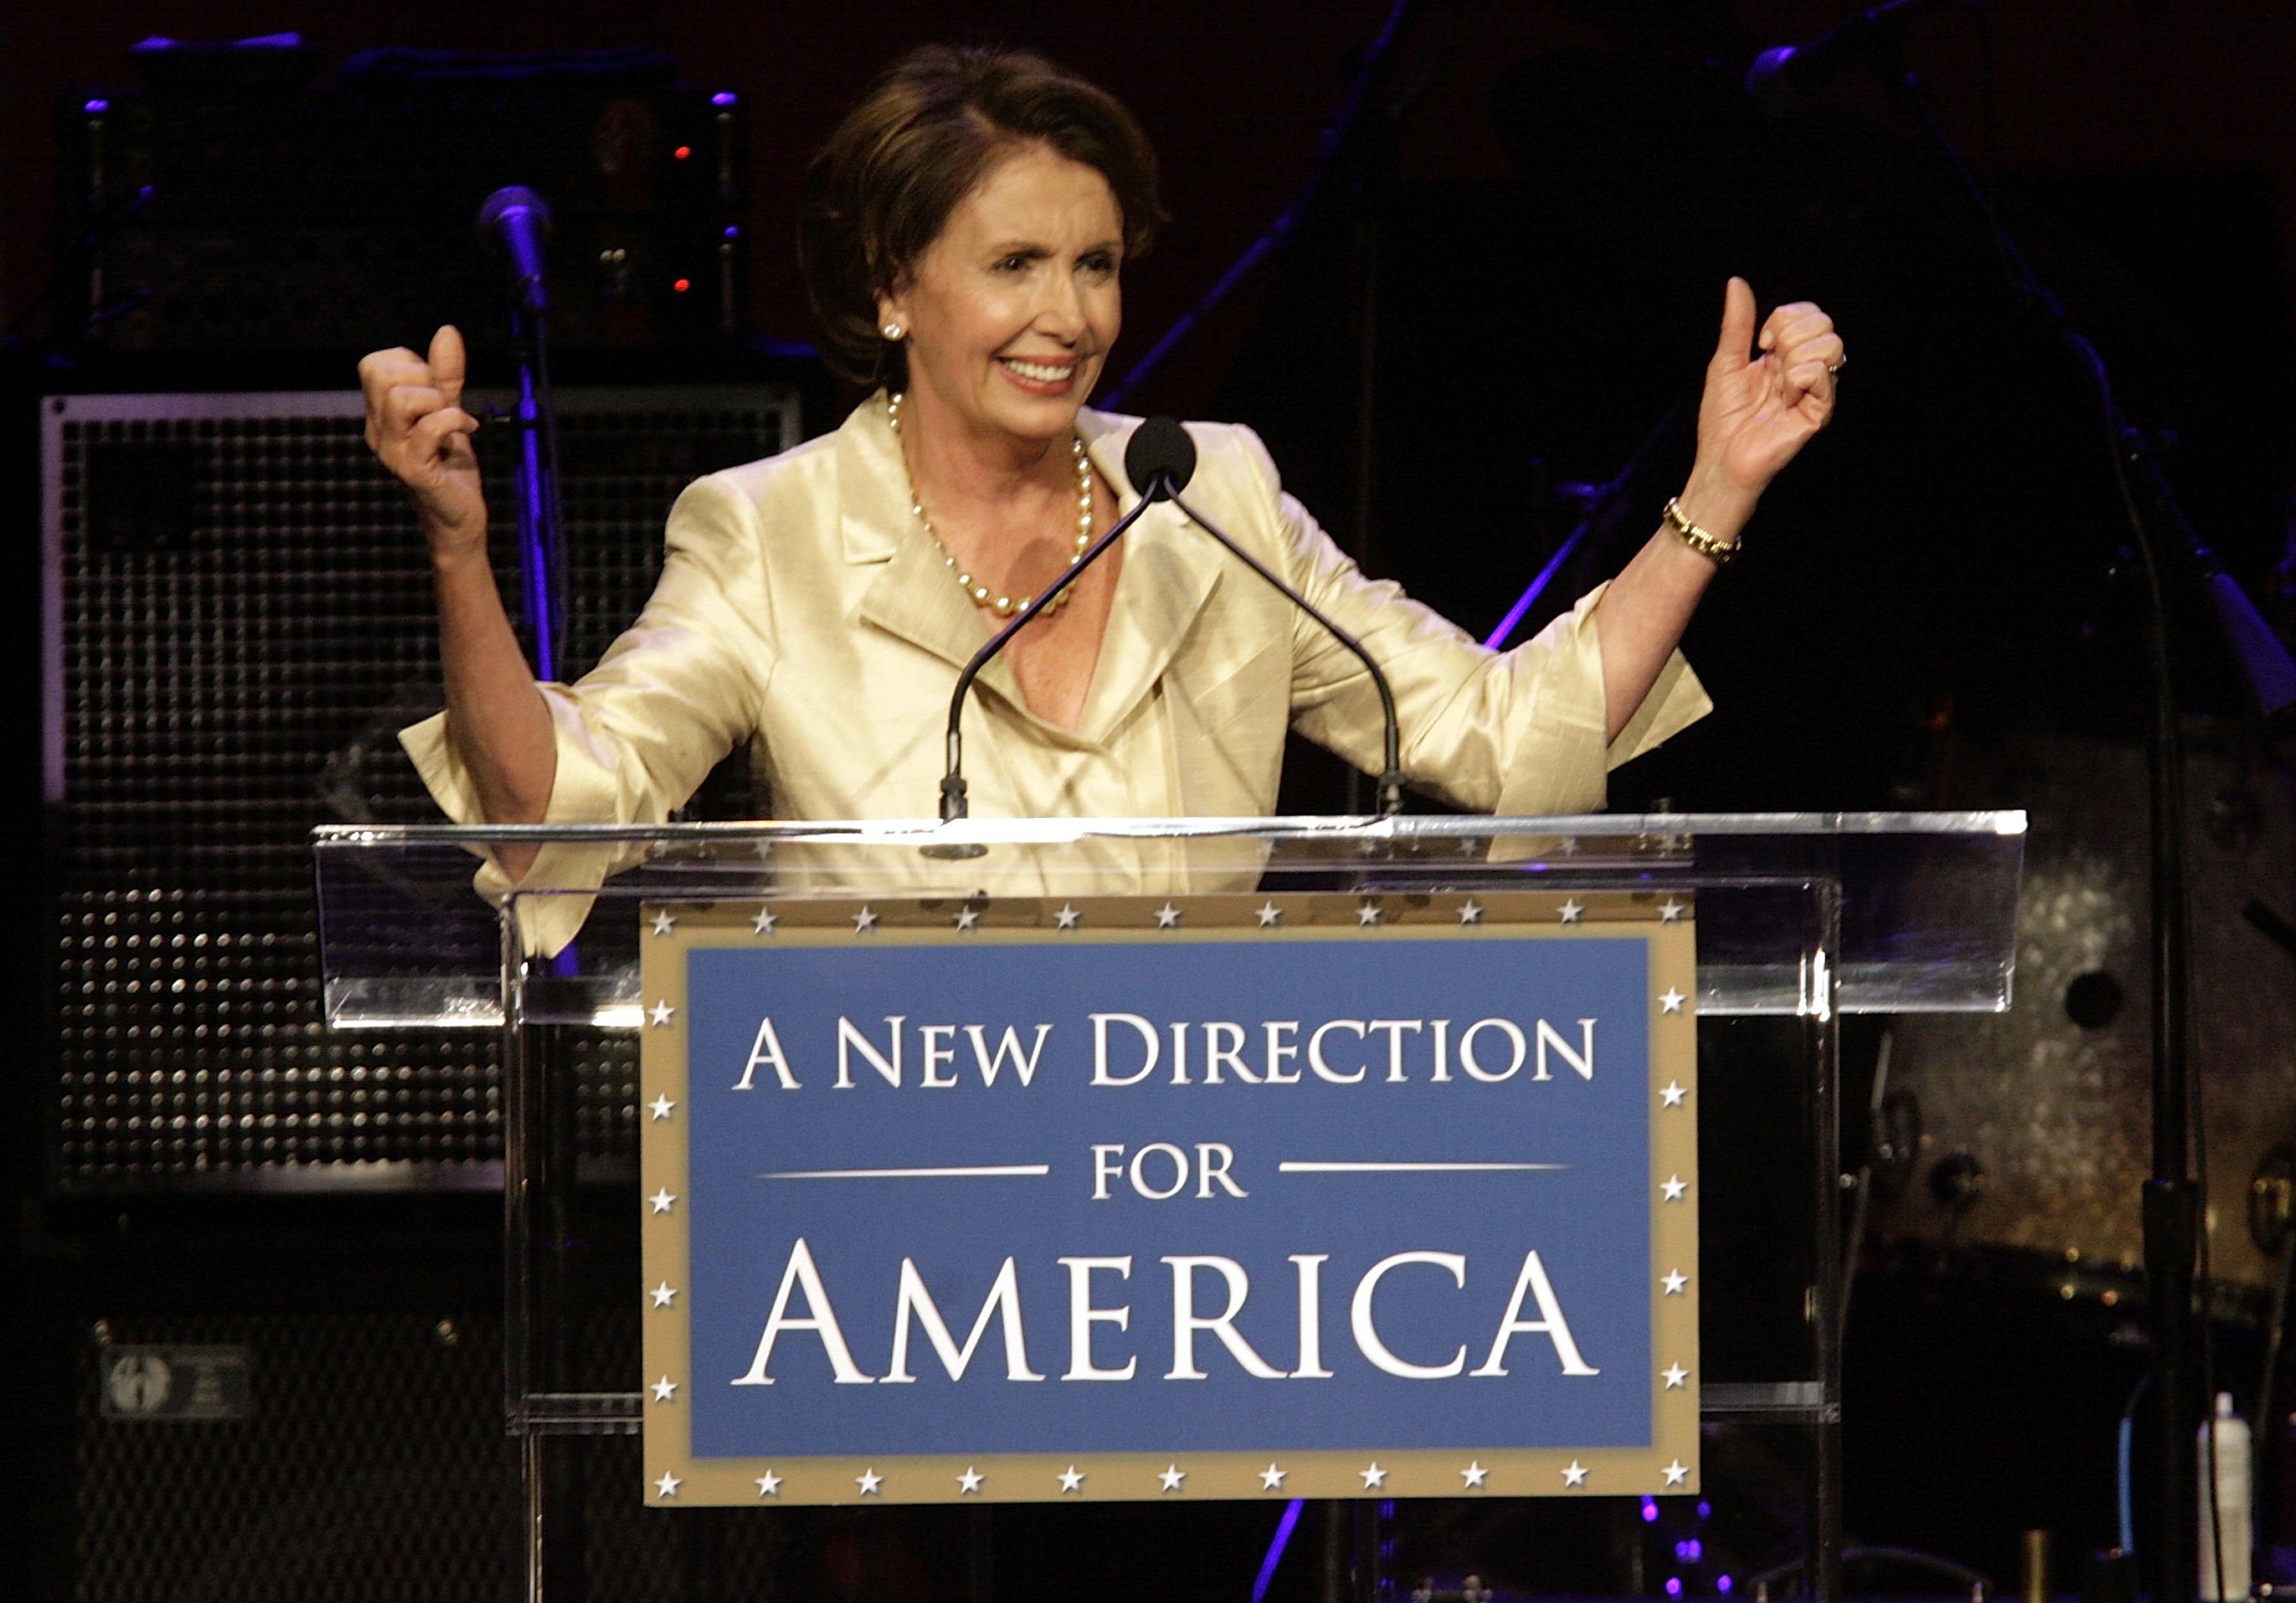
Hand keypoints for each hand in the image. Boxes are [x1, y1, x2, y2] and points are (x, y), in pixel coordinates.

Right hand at [359, 325, 484, 558]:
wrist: (459, 515)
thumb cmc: (451, 465)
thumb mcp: (448, 410)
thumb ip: (446, 374)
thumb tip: (446, 331)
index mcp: (379, 414)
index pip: (373, 364)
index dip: (408, 363)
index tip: (433, 387)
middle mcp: (377, 431)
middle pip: (381, 374)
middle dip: (422, 377)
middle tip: (443, 402)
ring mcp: (392, 451)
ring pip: (401, 397)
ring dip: (437, 401)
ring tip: (452, 419)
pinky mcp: (414, 468)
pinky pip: (431, 426)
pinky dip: (456, 421)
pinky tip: (468, 430)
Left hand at [1682, 278, 1842, 531]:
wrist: (1721, 459)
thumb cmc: (1722, 418)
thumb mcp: (1726, 361)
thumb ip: (1738, 324)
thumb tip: (1736, 282)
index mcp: (1786, 355)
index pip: (1807, 313)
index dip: (1782, 320)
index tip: (1760, 345)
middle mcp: (1806, 368)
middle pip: (1822, 323)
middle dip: (1788, 336)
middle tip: (1769, 366)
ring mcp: (1816, 389)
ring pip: (1830, 344)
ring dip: (1794, 357)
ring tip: (1778, 385)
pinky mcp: (1820, 410)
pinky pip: (1822, 373)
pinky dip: (1797, 378)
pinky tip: (1784, 398)